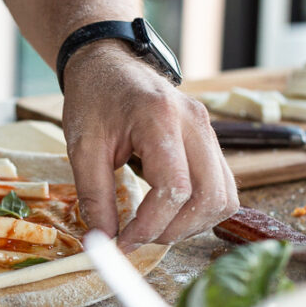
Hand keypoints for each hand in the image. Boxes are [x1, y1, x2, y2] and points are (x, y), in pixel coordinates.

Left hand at [61, 42, 238, 250]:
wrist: (110, 64)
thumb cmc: (94, 99)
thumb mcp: (82, 148)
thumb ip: (94, 195)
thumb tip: (101, 240)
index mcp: (159, 118)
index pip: (174, 188)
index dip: (150, 226)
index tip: (123, 241)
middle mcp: (195, 124)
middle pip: (210, 196)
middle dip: (176, 230)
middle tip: (141, 237)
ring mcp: (209, 131)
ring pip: (223, 197)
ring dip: (193, 224)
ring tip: (155, 227)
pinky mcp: (211, 141)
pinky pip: (222, 187)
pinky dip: (201, 210)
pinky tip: (170, 213)